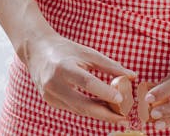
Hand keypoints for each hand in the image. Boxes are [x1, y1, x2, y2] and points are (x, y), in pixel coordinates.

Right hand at [22, 32, 137, 126]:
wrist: (36, 51)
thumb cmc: (65, 49)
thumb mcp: (88, 53)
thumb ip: (110, 66)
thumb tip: (132, 76)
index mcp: (64, 67)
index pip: (87, 82)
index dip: (104, 92)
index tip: (121, 99)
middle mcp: (54, 83)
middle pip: (83, 104)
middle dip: (105, 114)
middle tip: (123, 119)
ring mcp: (50, 95)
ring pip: (79, 110)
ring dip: (99, 114)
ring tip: (117, 116)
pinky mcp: (50, 101)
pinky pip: (73, 109)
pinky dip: (88, 110)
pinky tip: (102, 110)